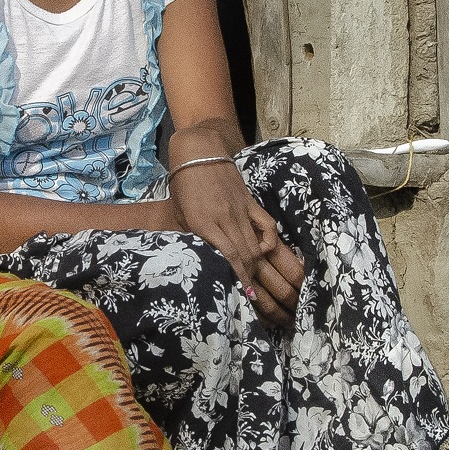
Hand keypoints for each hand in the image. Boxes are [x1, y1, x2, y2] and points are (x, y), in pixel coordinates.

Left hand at [170, 159, 304, 327]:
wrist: (198, 150)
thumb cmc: (183, 184)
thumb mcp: (181, 214)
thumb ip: (193, 237)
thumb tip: (204, 262)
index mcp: (203, 223)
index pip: (226, 259)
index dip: (236, 280)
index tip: (241, 297)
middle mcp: (224, 219)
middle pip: (243, 256)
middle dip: (248, 280)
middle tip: (251, 299)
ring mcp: (240, 210)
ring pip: (253, 245)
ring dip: (255, 267)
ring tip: (257, 285)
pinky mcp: (250, 202)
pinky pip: (265, 225)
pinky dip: (267, 242)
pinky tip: (263, 254)